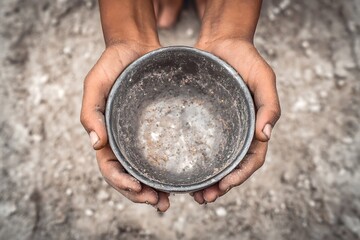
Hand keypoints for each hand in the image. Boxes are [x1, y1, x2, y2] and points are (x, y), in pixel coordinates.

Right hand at [80, 42, 169, 211]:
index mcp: (106, 134)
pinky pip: (163, 153)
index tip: (137, 189)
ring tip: (169, 200)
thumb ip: (91, 112)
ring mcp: (142, 136)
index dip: (121, 182)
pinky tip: (181, 178)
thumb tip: (95, 144)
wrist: (137, 48)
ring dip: (156, 188)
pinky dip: (168, 170)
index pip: (110, 167)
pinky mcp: (160, 128)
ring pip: (147, 170)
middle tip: (159, 203)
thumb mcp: (95, 83)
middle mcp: (124, 140)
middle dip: (141, 193)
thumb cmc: (113, 64)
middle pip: (130, 175)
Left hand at [191, 38, 280, 203]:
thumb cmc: (245, 59)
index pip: (251, 159)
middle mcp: (237, 131)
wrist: (221, 43)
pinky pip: (197, 144)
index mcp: (254, 126)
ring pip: (213, 160)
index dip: (240, 175)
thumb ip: (269, 106)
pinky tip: (181, 169)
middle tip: (204, 198)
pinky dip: (192, 160)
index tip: (225, 185)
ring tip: (193, 194)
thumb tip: (266, 136)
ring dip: (206, 179)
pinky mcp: (202, 121)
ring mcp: (219, 127)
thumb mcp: (263, 78)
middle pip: (231, 166)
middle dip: (220, 185)